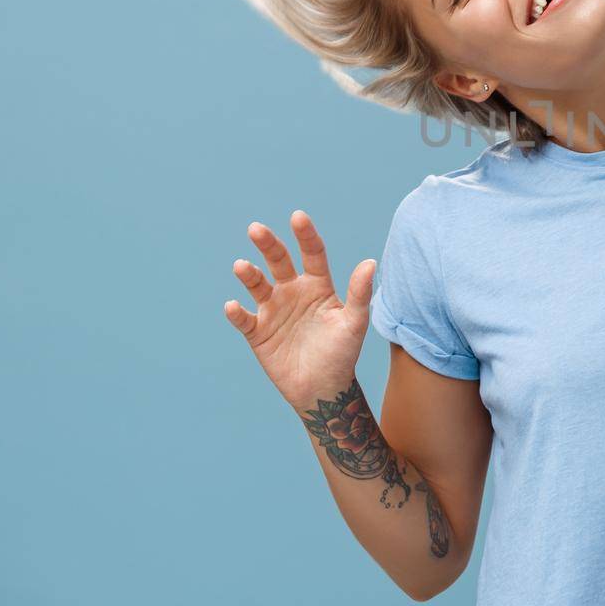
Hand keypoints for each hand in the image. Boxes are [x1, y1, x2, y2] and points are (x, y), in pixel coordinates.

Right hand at [222, 210, 377, 407]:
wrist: (324, 388)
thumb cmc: (342, 353)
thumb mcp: (354, 323)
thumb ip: (359, 293)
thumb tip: (371, 262)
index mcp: (317, 285)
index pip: (312, 254)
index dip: (305, 235)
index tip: (298, 217)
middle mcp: (292, 292)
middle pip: (278, 261)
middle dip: (268, 244)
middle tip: (256, 229)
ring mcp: (273, 310)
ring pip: (257, 286)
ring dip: (249, 275)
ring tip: (242, 267)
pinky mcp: (258, 332)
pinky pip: (244, 319)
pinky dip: (236, 313)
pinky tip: (234, 307)